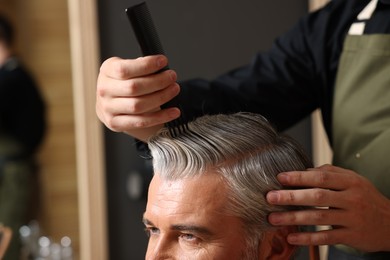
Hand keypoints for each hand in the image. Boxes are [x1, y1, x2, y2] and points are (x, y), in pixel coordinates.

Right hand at [96, 55, 180, 140]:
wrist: (115, 104)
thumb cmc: (126, 83)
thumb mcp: (129, 69)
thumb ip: (140, 67)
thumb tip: (159, 67)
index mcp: (107, 71)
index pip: (124, 69)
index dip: (146, 65)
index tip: (163, 61)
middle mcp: (104, 90)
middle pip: (133, 87)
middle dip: (158, 81)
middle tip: (172, 76)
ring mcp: (107, 109)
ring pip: (138, 105)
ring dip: (161, 97)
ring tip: (174, 90)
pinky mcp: (115, 124)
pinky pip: (141, 121)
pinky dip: (161, 117)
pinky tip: (174, 111)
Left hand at [266, 164, 389, 251]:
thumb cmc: (365, 197)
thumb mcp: (353, 180)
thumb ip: (330, 173)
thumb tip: (304, 170)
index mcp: (350, 182)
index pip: (321, 177)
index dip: (299, 177)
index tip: (279, 177)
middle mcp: (351, 199)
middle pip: (317, 196)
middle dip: (291, 197)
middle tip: (270, 197)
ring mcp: (352, 219)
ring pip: (319, 218)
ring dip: (293, 218)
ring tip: (273, 218)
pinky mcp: (352, 236)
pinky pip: (326, 238)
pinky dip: (308, 238)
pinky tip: (292, 237)